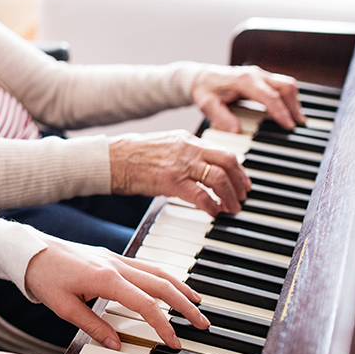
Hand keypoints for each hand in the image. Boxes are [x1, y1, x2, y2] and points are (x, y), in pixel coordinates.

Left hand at [23, 236, 209, 350]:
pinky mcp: (110, 256)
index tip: (175, 342)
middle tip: (202, 323)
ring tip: (196, 303)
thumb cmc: (42, 276)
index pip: (145, 305)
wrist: (27, 250)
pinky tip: (170, 286)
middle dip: (185, 305)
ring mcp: (114, 258)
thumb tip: (117, 345)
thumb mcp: (64, 308)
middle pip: (161, 285)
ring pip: (157, 271)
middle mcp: (115, 265)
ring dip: (180, 287)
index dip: (163, 325)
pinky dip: (163, 277)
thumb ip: (93, 327)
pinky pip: (145, 266)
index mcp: (106, 278)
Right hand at [109, 130, 249, 215]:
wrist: (111, 159)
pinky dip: (212, 206)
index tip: (243, 182)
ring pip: (219, 178)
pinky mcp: (171, 181)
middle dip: (240, 182)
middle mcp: (188, 149)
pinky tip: (213, 213)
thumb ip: (184, 155)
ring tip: (232, 208)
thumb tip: (201, 170)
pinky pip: (201, 195)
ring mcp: (180, 165)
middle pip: (228, 162)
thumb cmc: (132, 156)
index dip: (238, 169)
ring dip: (230, 196)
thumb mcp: (164, 147)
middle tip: (243, 196)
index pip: (223, 152)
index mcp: (187, 140)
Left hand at [190, 65, 304, 132]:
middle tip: (298, 124)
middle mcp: (255, 74)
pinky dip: (288, 97)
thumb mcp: (206, 104)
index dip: (281, 111)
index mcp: (244, 80)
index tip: (288, 125)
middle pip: (285, 86)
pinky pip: (280, 85)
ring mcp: (260, 74)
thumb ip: (220, 117)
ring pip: (286, 84)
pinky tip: (289, 110)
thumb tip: (236, 130)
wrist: (201, 77)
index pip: (269, 96)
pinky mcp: (261, 78)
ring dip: (294, 101)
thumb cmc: (204, 89)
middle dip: (294, 105)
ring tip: (297, 119)